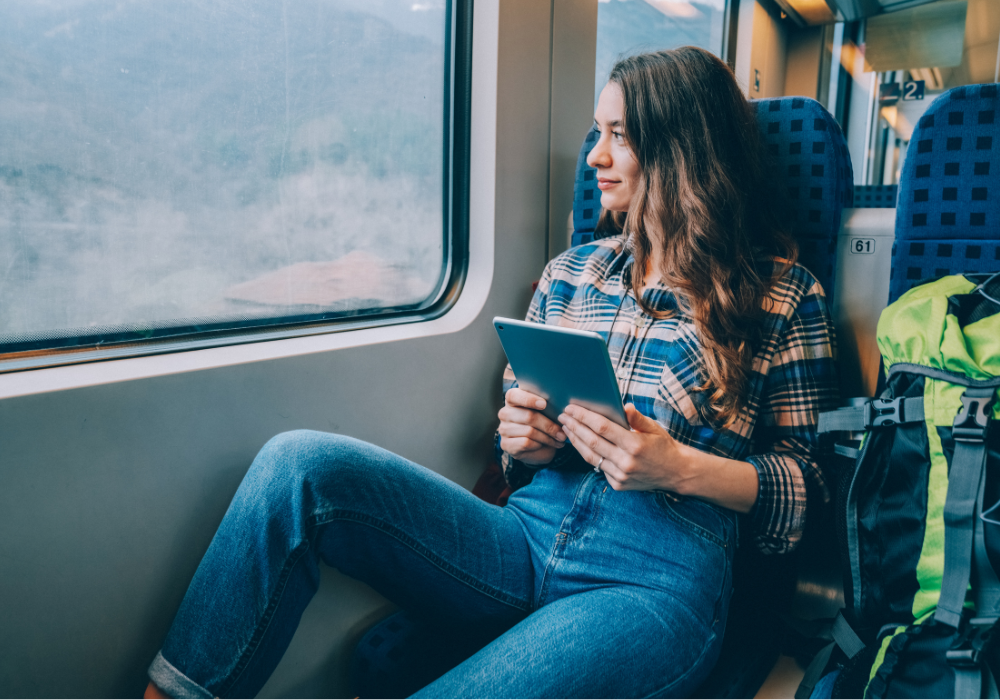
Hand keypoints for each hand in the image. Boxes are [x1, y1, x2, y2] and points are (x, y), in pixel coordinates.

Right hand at [498, 388, 567, 465]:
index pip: (514, 395)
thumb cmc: (541, 423)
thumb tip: (562, 407)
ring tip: (559, 440)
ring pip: (529, 432)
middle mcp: (505, 413)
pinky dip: (539, 445)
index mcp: (512, 400)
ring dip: (548, 437)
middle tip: (562, 432)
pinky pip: (526, 443)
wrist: (534, 446)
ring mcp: (504, 429)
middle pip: (528, 416)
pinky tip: (546, 445)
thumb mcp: (544, 411)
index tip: (544, 404)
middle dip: (549, 425)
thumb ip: (547, 405)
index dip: (529, 399)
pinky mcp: (506, 444)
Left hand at [558, 403, 692, 491]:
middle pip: (591, 441)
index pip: (602, 427)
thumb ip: (637, 418)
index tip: (571, 408)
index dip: (584, 417)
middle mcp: (626, 462)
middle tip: (562, 416)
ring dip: (575, 441)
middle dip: (574, 427)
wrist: (675, 473)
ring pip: (591, 457)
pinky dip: (587, 454)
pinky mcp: (618, 484)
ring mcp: (621, 475)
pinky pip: (598, 467)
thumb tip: (624, 406)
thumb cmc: (663, 446)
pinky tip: (579, 444)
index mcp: (635, 444)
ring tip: (566, 428)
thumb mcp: (654, 428)